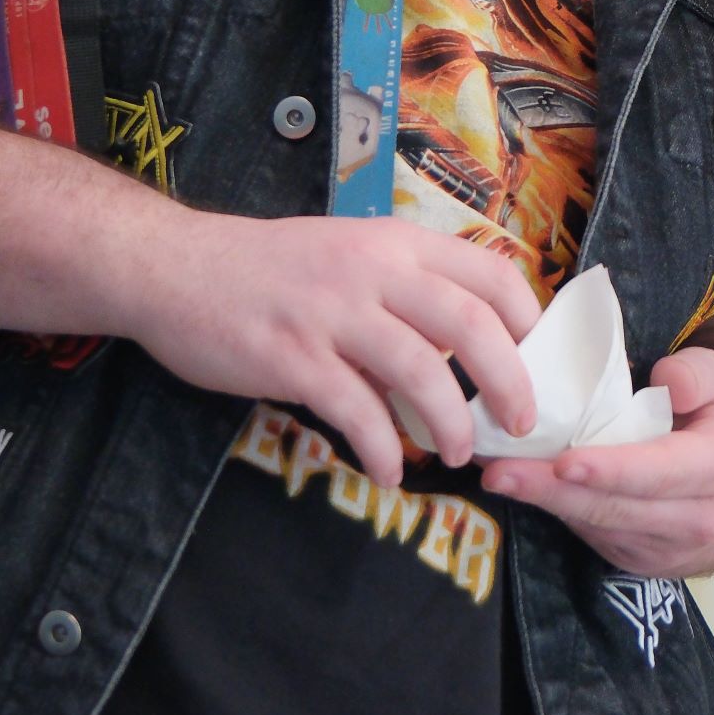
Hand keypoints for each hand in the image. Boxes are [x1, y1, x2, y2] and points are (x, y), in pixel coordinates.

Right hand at [125, 210, 540, 486]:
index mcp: (394, 243)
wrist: (176, 268)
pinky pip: (356, 411)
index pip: (490, 270)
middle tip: (519, 424)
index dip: (526, 320)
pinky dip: (382, 449)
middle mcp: (372, 270)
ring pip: (421, 369)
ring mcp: (332, 313)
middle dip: (508, 381)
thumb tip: (462, 349)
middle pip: (471, 323)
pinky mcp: (292, 357)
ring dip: (449, 423)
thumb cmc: (269, 269)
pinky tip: (388, 472)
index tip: (537, 362)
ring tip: (454, 455)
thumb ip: (402, 292)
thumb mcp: (348, 256)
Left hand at [482, 349, 713, 577]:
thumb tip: (664, 381)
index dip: (614, 470)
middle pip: (616, 507)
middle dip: (552, 491)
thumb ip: (698, 373)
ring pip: (596, 525)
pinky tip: (519, 486)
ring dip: (542, 503)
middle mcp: (697, 519)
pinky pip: (592, 534)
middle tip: (499, 472)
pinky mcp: (637, 561)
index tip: (566, 463)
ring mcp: (664, 548)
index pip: (664, 472)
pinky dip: (554, 510)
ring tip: (496, 475)